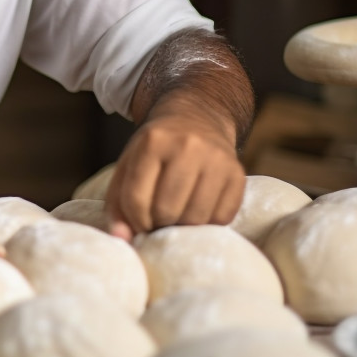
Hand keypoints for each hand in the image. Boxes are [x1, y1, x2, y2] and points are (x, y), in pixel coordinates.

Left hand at [104, 101, 246, 240]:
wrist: (197, 118)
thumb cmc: (157, 150)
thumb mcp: (130, 164)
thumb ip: (118, 202)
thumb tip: (121, 238)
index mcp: (153, 141)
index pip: (136, 199)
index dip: (135, 221)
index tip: (139, 222)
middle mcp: (187, 146)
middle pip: (166, 211)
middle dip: (158, 223)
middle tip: (159, 218)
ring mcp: (216, 159)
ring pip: (195, 218)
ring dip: (182, 226)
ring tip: (177, 214)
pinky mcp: (237, 174)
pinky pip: (222, 218)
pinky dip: (207, 222)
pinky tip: (198, 208)